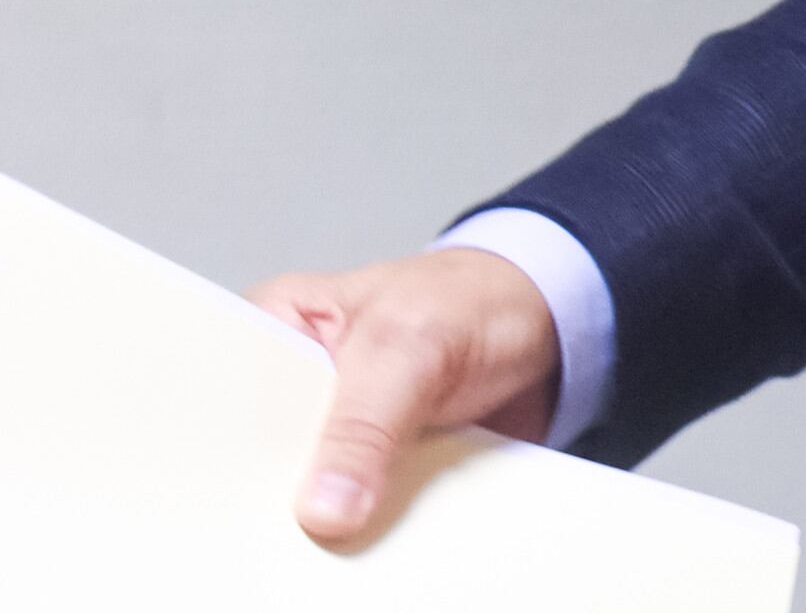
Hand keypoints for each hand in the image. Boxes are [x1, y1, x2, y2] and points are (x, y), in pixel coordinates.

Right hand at [249, 248, 562, 544]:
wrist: (546, 323)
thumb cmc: (470, 301)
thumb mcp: (413, 346)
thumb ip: (365, 423)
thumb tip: (322, 508)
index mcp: (275, 326)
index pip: (218, 397)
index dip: (217, 449)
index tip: (225, 497)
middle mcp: (294, 381)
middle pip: (257, 455)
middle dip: (276, 492)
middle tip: (289, 527)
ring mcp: (332, 426)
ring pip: (305, 488)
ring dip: (324, 518)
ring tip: (323, 548)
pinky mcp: (372, 464)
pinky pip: (355, 506)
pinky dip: (368, 526)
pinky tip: (366, 548)